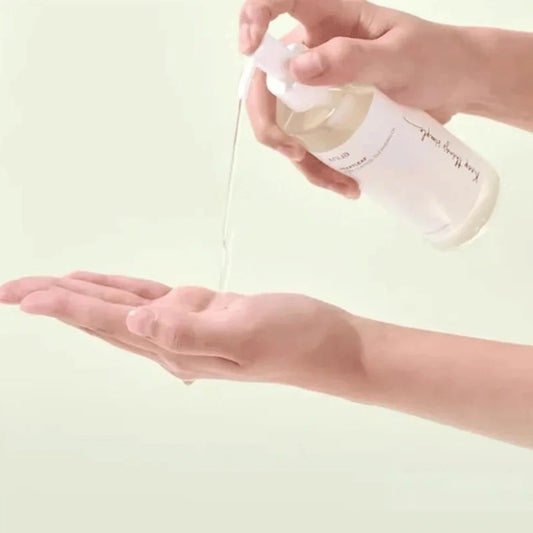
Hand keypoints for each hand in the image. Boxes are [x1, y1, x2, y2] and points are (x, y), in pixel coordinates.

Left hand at [0, 273, 368, 397]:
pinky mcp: (209, 314)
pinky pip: (156, 299)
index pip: (110, 321)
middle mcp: (176, 341)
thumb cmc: (297, 339)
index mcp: (179, 346)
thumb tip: (137, 321)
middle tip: (16, 289)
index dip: (66, 306)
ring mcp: (191, 329)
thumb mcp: (246, 333)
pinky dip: (127, 291)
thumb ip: (190, 330)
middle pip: (105, 318)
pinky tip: (113, 289)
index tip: (24, 294)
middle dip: (59, 303)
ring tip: (51, 287)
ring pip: (125, 308)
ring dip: (86, 297)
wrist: (330, 344)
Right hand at [240, 0, 479, 196]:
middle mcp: (315, 54)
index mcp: (328, 21)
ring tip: (339, 182)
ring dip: (302, 161)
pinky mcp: (329, 118)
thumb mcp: (399, 55)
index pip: (277, 4)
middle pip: (266, 84)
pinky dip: (321, 170)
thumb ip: (353, 57)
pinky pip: (310, 145)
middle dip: (269, 123)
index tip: (249, 48)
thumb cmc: (435, 57)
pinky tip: (346, 183)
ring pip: (286, 125)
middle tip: (293, 152)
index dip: (252, 20)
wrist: (457, 86)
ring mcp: (319, 89)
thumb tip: (298, 68)